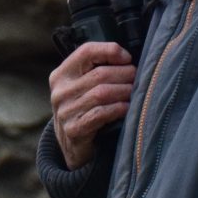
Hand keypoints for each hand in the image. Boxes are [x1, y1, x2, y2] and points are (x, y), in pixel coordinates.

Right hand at [49, 42, 135, 169]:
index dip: (110, 51)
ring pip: (102, 93)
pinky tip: (127, 108)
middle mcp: (60, 91)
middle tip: (138, 78)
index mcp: (61, 74)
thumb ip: (96, 70)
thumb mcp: (82, 86)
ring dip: (124, 91)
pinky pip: (100, 113)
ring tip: (135, 92)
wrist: (72, 146)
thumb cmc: (84, 109)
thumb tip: (127, 58)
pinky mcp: (73, 129)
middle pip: (100, 74)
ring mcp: (65, 111)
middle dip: (124, 74)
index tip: (127, 58)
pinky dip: (118, 108)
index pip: (86, 51)